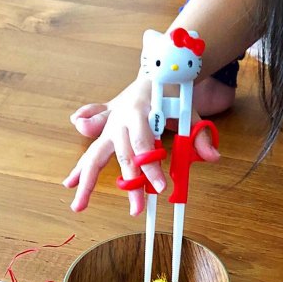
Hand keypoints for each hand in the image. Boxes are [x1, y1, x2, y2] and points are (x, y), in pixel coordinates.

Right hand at [64, 80, 219, 214]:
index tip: (161, 187)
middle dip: (129, 184)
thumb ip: (199, 134)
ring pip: (96, 154)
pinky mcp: (105, 128)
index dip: (150, 166)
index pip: (144, 142)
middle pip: (122, 155)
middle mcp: (120, 118)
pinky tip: (69, 183)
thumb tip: (213, 157)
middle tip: (136, 210)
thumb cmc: (172, 91)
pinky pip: (89, 149)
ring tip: (78, 205)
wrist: (155, 71)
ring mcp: (110, 124)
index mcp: (140, 110)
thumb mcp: (189, 109)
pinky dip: (79, 165)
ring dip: (86, 180)